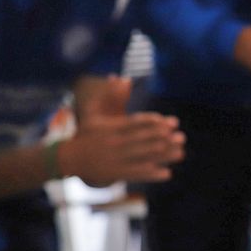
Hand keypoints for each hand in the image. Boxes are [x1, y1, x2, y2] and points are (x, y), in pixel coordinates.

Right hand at [62, 78, 184, 186]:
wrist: (69, 159)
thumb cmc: (84, 133)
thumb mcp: (93, 112)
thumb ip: (108, 95)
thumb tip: (120, 76)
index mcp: (111, 128)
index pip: (136, 123)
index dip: (155, 123)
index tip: (171, 122)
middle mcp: (114, 143)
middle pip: (143, 140)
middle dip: (164, 139)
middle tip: (181, 137)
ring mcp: (115, 159)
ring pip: (143, 157)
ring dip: (163, 155)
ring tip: (180, 153)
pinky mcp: (115, 174)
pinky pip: (137, 173)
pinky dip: (152, 174)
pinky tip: (167, 173)